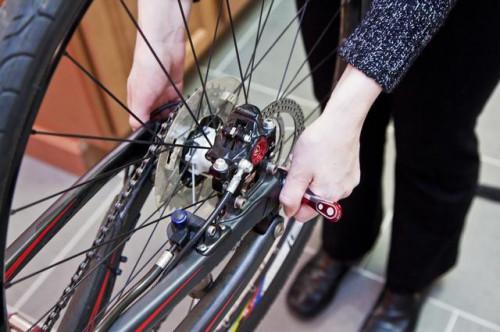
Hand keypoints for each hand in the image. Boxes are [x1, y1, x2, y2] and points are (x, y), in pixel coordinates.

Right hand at [127, 0, 191, 129]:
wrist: (165, 46)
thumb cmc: (148, 64)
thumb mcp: (141, 95)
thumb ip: (139, 114)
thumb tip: (136, 128)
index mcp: (137, 100)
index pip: (140, 120)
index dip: (147, 129)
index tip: (155, 136)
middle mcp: (149, 97)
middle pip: (155, 118)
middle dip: (162, 124)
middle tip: (168, 129)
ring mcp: (162, 92)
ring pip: (168, 112)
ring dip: (172, 116)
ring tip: (176, 120)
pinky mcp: (174, 87)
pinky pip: (178, 102)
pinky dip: (180, 107)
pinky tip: (182, 111)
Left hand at [280, 65, 381, 221]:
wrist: (340, 122)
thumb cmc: (321, 142)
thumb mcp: (297, 170)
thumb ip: (290, 194)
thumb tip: (287, 211)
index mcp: (326, 196)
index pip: (302, 215)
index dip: (291, 202)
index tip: (288, 188)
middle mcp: (340, 194)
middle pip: (312, 202)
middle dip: (302, 188)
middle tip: (299, 170)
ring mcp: (347, 183)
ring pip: (322, 189)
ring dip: (312, 179)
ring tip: (310, 162)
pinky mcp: (351, 173)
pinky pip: (332, 179)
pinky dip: (324, 172)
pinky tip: (320, 158)